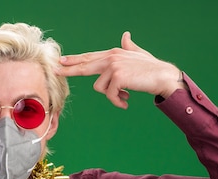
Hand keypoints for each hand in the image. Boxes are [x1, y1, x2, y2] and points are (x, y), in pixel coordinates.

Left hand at [56, 32, 185, 108]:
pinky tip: (126, 103)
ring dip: (112, 96)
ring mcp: (113, 66)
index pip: (89, 57)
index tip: (61, 61)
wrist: (163, 76)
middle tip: (55, 72)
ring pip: (100, 88)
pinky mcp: (118, 77)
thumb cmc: (151, 68)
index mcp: (113, 53)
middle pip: (85, 65)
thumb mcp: (137, 55)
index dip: (74, 60)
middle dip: (69, 70)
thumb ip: (128, 46)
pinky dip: (118, 102)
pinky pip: (110, 95)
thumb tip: (126, 35)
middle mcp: (111, 57)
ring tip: (123, 97)